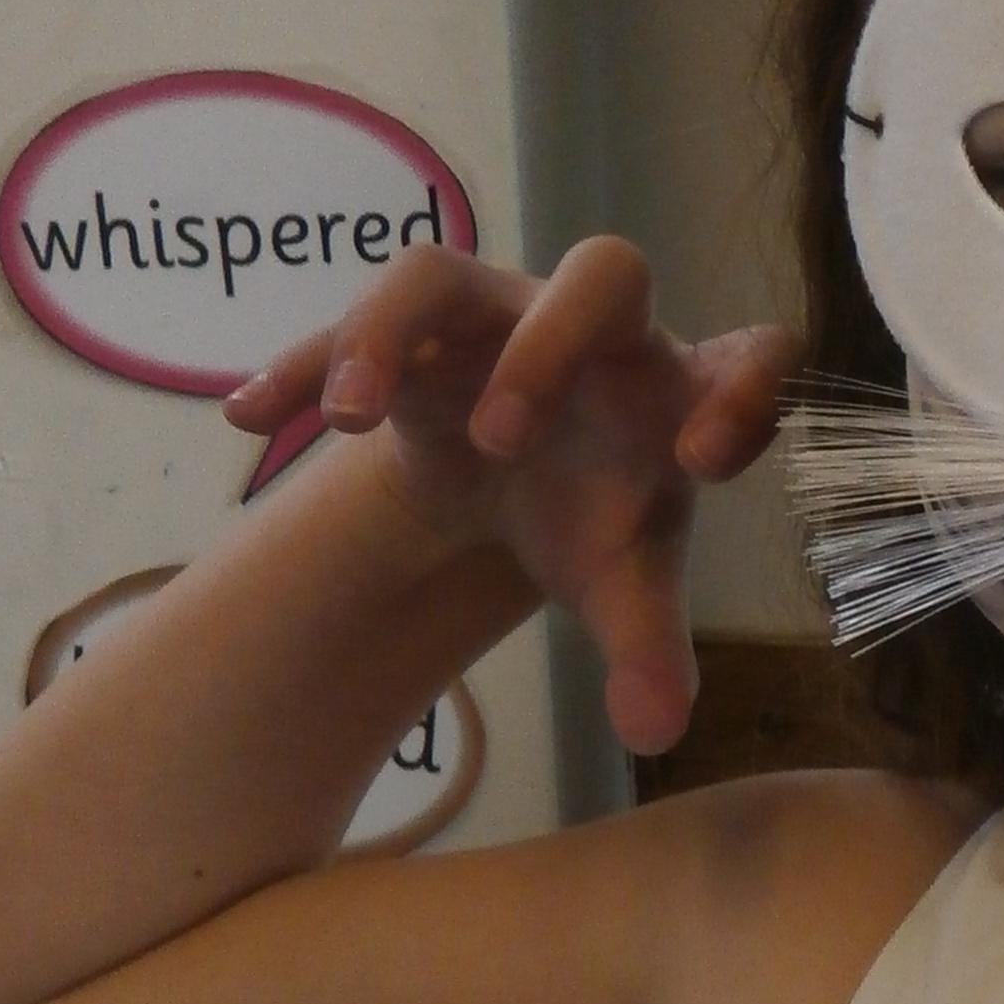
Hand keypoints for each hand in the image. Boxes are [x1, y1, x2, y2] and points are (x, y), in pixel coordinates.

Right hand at [223, 237, 796, 754]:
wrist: (513, 483)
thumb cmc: (590, 520)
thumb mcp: (619, 588)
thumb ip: (648, 652)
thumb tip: (653, 730)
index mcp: (677, 391)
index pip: (752, 355)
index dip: (746, 391)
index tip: (701, 459)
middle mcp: (598, 330)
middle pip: (602, 273)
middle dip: (549, 346)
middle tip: (501, 439)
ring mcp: (497, 314)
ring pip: (443, 274)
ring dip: (392, 331)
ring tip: (350, 416)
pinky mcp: (414, 331)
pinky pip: (346, 322)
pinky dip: (301, 364)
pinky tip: (251, 422)